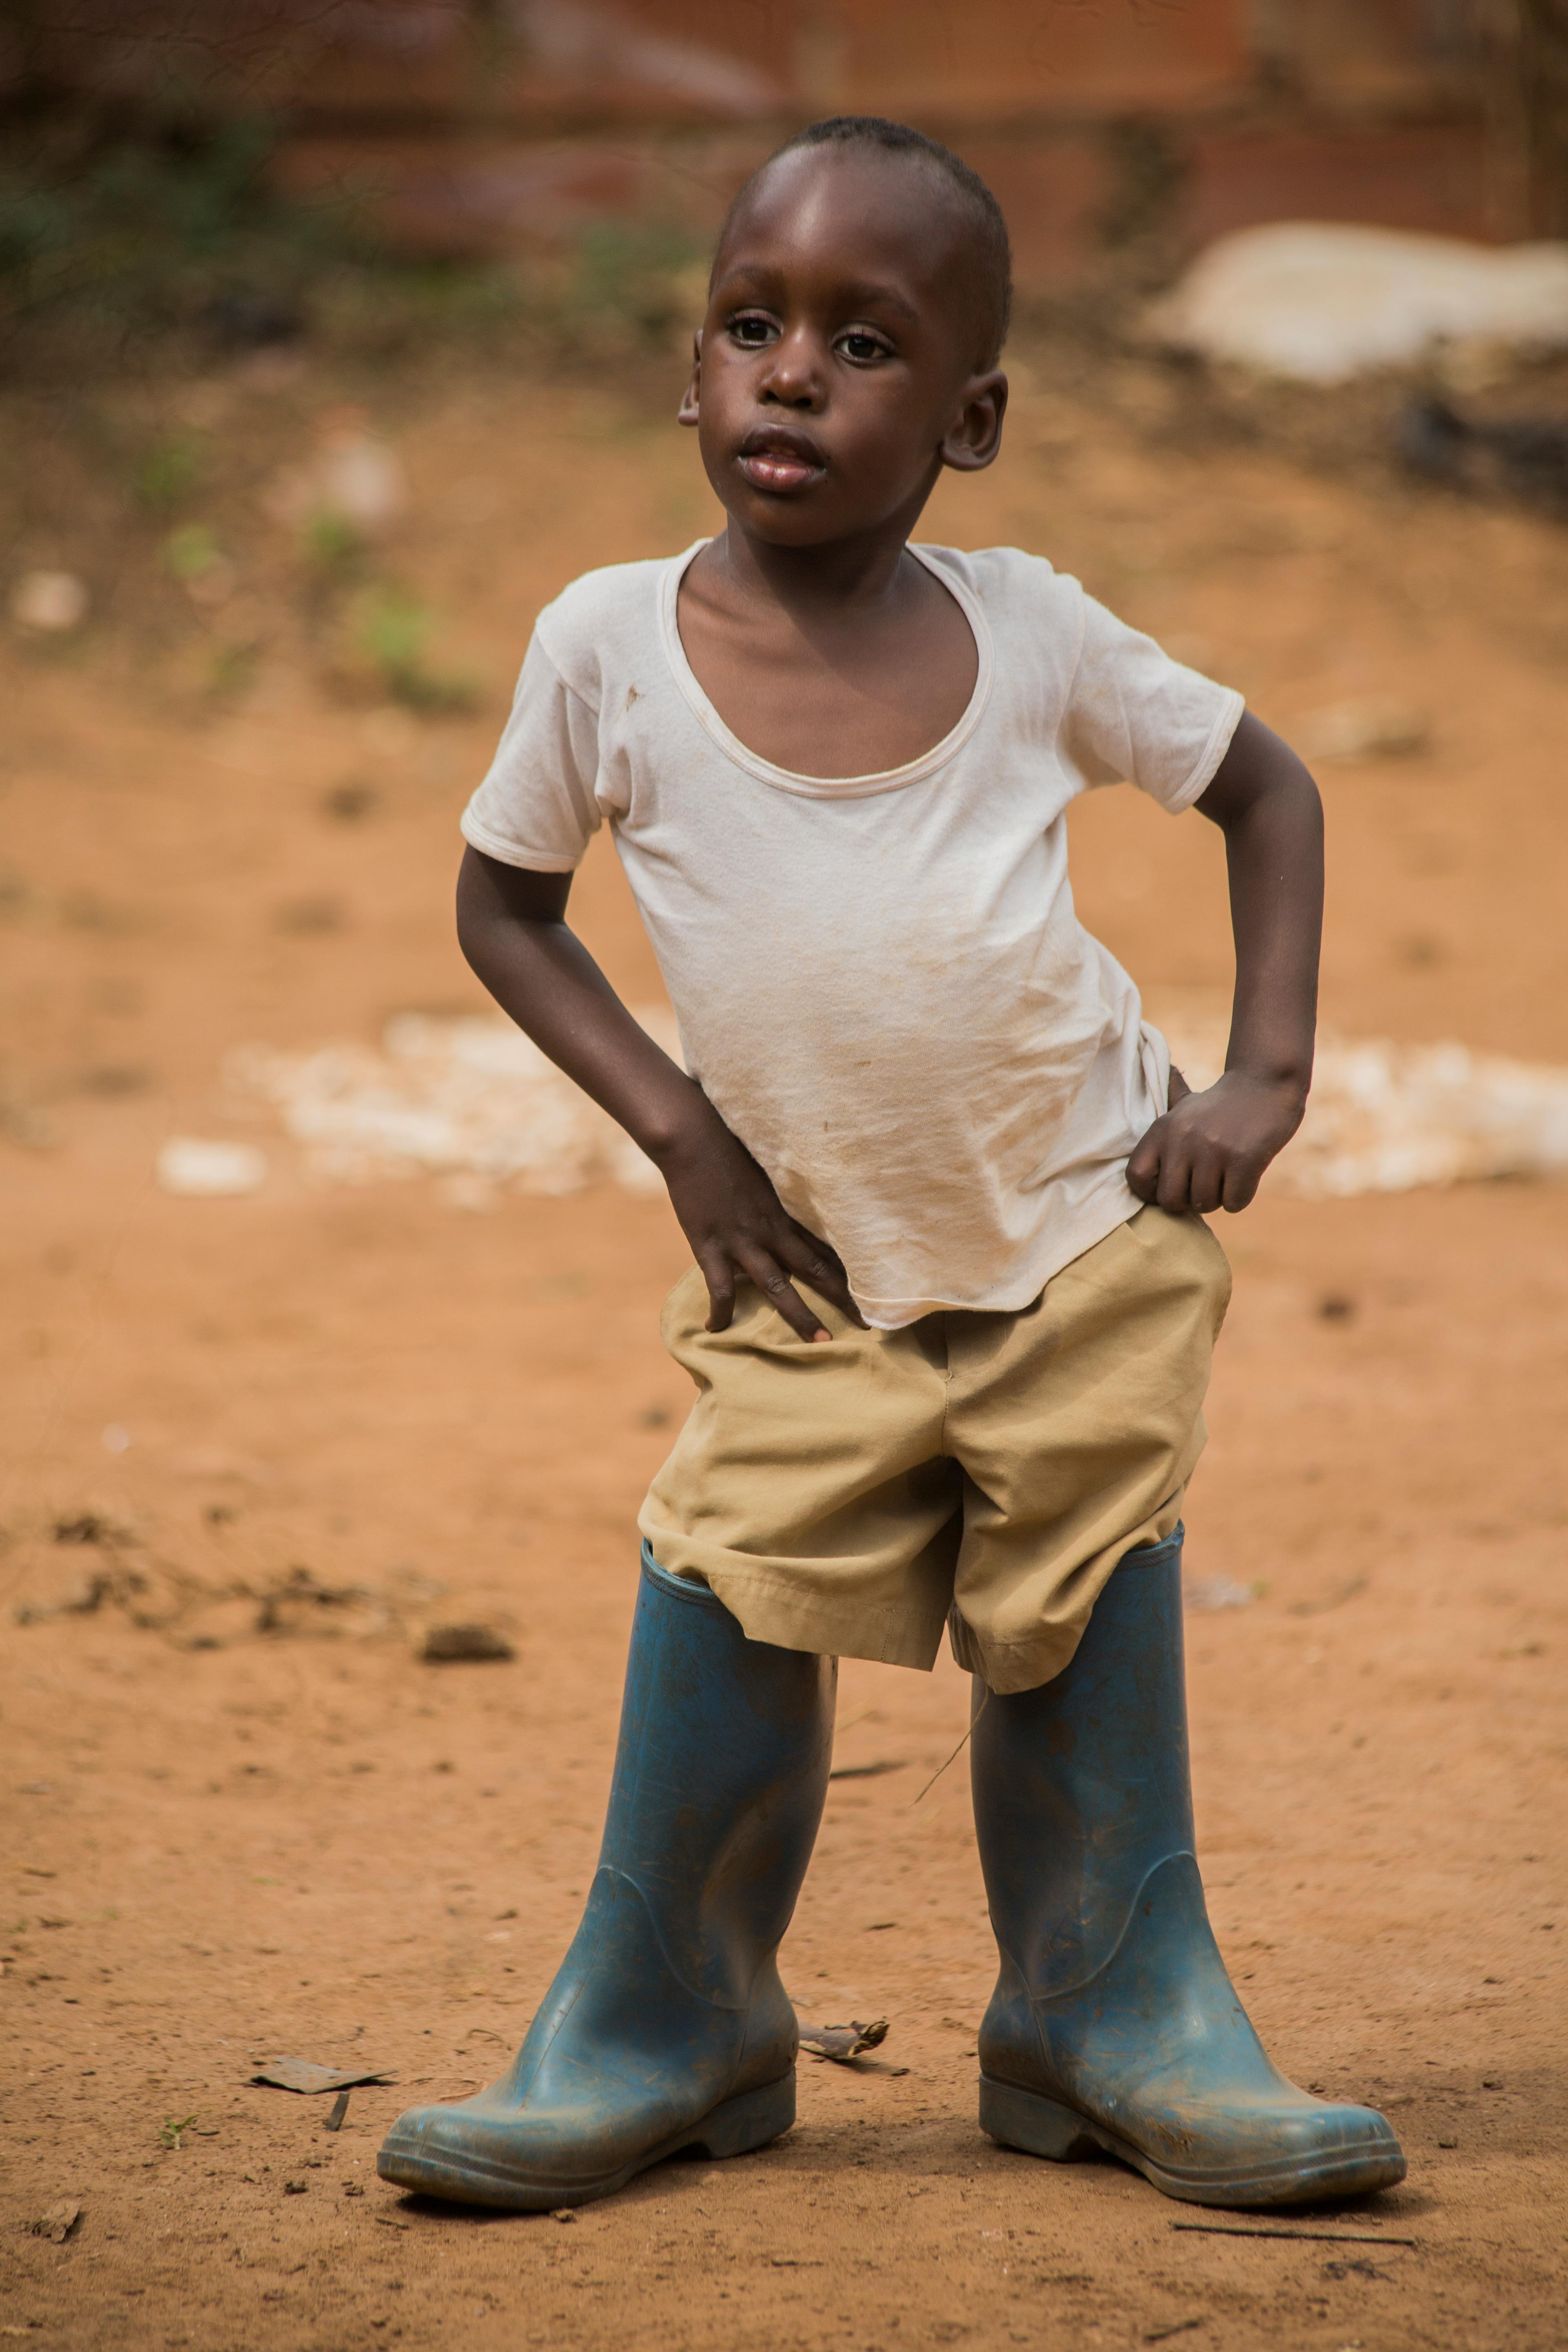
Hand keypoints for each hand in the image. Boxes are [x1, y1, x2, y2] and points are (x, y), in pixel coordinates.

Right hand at [655, 1096, 865, 1341]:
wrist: (693, 1136)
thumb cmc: (729, 1147)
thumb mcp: (766, 1169)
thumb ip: (780, 1195)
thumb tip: (795, 1207)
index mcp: (788, 1210)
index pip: (829, 1245)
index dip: (853, 1270)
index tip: (879, 1290)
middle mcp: (773, 1228)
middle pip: (817, 1269)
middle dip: (844, 1299)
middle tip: (869, 1327)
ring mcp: (743, 1239)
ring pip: (779, 1286)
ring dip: (802, 1316)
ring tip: (822, 1343)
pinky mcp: (711, 1245)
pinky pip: (720, 1288)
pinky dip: (721, 1312)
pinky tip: (718, 1329)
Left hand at [1126, 1066, 1305, 1214]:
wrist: (1265, 1083)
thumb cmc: (1222, 1104)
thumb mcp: (1185, 1105)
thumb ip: (1162, 1118)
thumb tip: (1142, 1100)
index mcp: (1163, 1128)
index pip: (1136, 1176)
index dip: (1150, 1192)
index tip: (1171, 1187)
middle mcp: (1183, 1138)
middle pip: (1170, 1200)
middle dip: (1189, 1201)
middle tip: (1205, 1184)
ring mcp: (1213, 1149)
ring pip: (1204, 1204)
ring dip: (1217, 1199)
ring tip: (1226, 1176)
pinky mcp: (1244, 1159)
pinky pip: (1233, 1203)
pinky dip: (1239, 1197)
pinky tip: (1245, 1175)